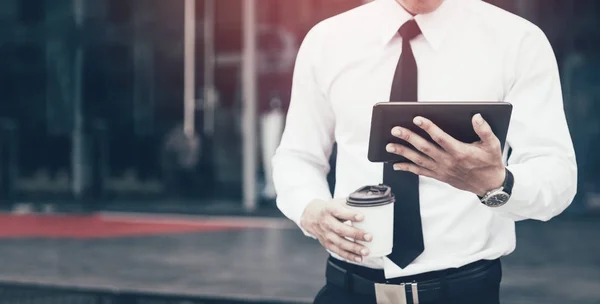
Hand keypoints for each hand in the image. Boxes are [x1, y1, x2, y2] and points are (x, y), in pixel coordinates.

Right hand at [300, 199, 372, 262]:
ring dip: (354, 248)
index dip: (350, 215)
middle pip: (340, 230)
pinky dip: (349, 256)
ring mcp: (326, 235)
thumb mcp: (336, 202)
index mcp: (328, 210)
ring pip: (340, 243)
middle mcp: (326, 223)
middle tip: (369, 236)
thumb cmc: (327, 209)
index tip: (362, 217)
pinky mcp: (327, 244)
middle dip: (356, 234)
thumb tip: (368, 203)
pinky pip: (338, 252)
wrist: (310, 216)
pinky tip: (358, 258)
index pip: (339, 212)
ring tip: (366, 251)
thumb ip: (350, 203)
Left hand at [386, 114, 505, 196]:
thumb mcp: (493, 145)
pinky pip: (420, 172)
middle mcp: (448, 161)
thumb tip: (476, 117)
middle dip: (408, 138)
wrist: (490, 185)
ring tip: (389, 146)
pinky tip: (396, 164)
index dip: (428, 127)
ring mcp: (442, 170)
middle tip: (395, 130)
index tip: (417, 119)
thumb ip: (485, 130)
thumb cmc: (490, 162)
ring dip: (403, 153)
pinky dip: (407, 168)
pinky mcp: (439, 176)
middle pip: (424, 148)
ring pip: (418, 160)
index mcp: (460, 152)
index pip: (440, 137)